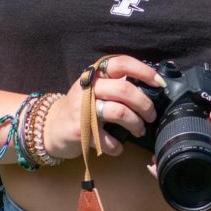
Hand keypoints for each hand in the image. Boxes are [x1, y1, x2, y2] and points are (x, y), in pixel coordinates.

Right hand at [42, 55, 163, 159]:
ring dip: (136, 124)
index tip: (159, 83)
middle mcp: (87, 87)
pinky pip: (107, 138)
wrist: (51, 127)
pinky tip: (118, 147)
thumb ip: (116, 83)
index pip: (121, 63)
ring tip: (139, 131)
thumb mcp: (94, 88)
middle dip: (144, 104)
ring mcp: (82, 108)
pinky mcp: (79, 129)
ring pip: (119, 111)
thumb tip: (149, 85)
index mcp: (95, 73)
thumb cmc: (80, 107)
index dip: (143, 71)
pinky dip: (117, 146)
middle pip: (124, 89)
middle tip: (151, 115)